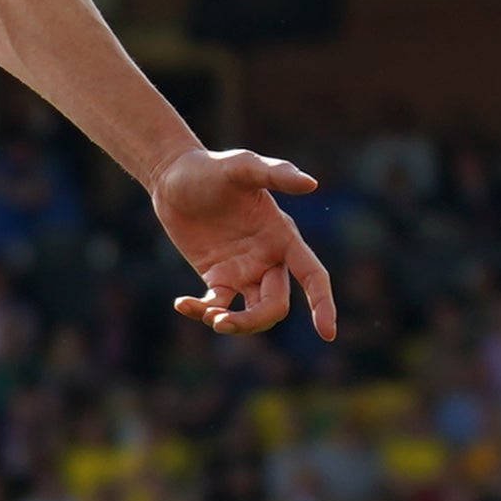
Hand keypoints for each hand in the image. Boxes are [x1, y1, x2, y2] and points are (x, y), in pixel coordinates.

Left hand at [153, 142, 337, 340]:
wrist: (173, 178)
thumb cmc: (212, 168)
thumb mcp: (242, 166)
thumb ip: (276, 173)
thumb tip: (311, 184)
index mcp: (283, 236)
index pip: (312, 275)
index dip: (322, 303)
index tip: (327, 333)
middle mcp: (268, 258)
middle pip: (275, 305)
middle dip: (254, 320)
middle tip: (220, 321)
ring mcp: (243, 271)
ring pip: (250, 314)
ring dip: (233, 324)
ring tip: (207, 316)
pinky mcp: (217, 278)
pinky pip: (217, 306)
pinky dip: (202, 311)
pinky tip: (181, 304)